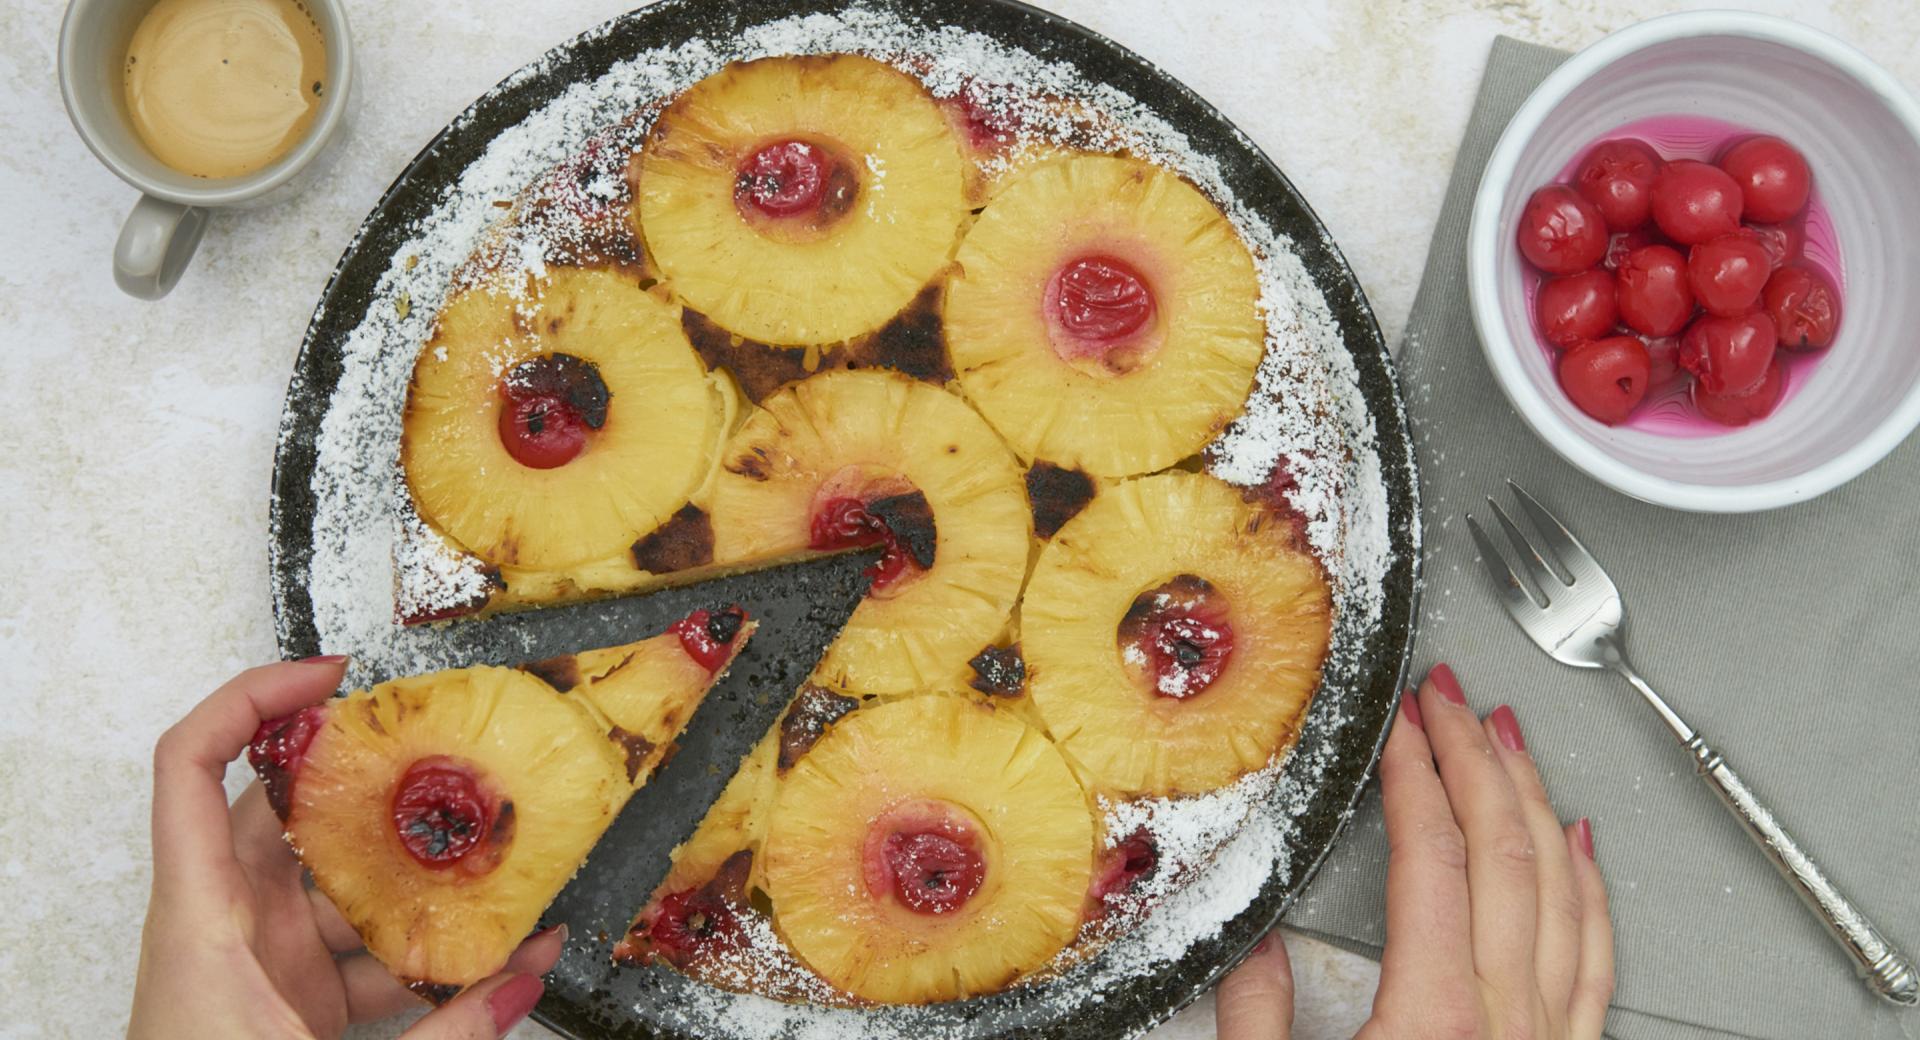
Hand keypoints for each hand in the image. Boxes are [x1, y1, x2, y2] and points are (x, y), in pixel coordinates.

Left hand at [129, 658, 563, 1039]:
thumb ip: (446, 1033)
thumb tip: (531, 975)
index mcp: (202, 921)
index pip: (191, 766)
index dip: (252, 700)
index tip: (335, 677)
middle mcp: (223, 926)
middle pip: (288, 813)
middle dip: (373, 781)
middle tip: (448, 752)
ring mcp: (257, 964)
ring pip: (337, 886)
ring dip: (413, 875)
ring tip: (494, 856)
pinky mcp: (287, 1006)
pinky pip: (360, 954)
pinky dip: (420, 952)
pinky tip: (489, 959)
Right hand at [1215, 663, 1613, 1039]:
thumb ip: (1259, 1016)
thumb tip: (1252, 944)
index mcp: (1432, 1018)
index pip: (1431, 858)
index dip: (1414, 774)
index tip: (1401, 724)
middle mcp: (1504, 1020)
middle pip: (1503, 853)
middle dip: (1473, 758)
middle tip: (1451, 702)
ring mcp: (1546, 1037)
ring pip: (1558, 890)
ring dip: (1533, 800)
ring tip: (1508, 741)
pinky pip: (1594, 956)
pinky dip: (1588, 887)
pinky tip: (1580, 844)